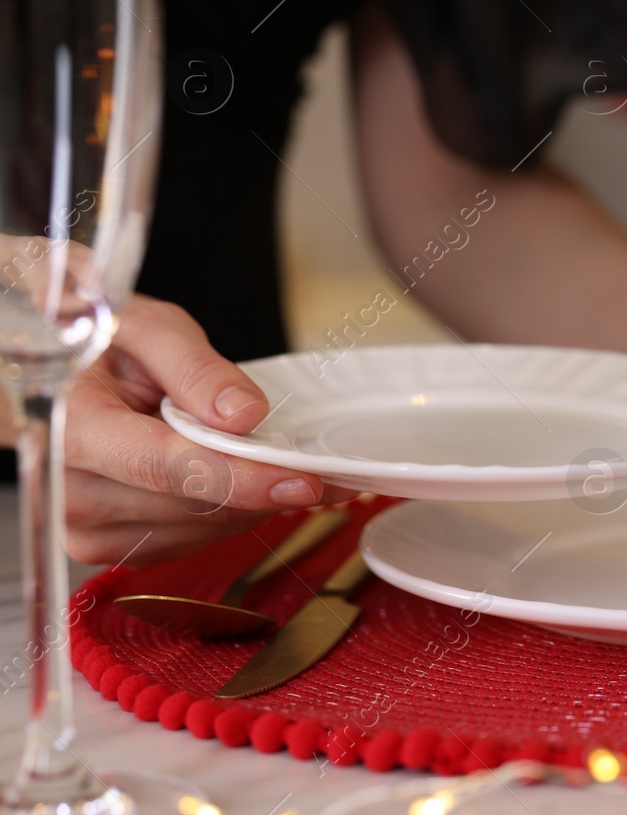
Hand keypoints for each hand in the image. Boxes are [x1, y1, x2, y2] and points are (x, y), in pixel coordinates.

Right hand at [58, 295, 351, 564]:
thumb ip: (195, 368)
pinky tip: (233, 475)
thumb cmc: (101, 346)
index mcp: (70, 428)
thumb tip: (243, 415)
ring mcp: (87, 527)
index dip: (240, 478)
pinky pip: (192, 539)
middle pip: (191, 504)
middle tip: (315, 459)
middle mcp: (70, 491)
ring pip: (201, 528)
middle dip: (261, 483)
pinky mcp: (113, 546)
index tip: (302, 480)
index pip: (165, 467)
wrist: (62, 376)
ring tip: (266, 456)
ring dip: (249, 499)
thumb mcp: (147, 329)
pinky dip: (228, 510)